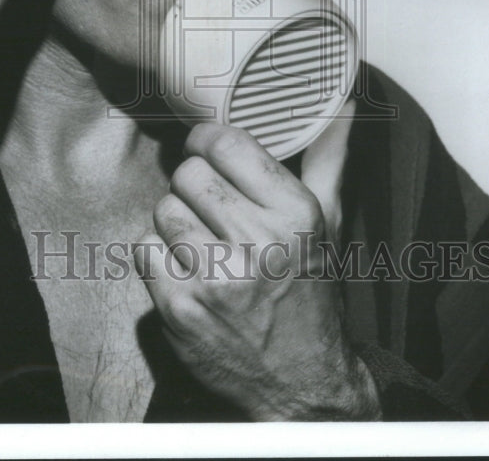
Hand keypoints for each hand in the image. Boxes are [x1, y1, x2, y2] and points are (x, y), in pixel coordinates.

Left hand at [134, 116, 379, 419]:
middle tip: (209, 207)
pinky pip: (144, 249)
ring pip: (163, 209)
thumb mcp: (327, 223)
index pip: (226, 144)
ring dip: (175, 222)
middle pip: (188, 174)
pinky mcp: (181, 309)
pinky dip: (158, 257)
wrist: (303, 384)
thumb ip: (328, 158)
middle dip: (193, 186)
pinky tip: (185, 271)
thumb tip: (343, 104)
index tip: (204, 148)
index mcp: (295, 214)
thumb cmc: (310, 291)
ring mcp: (216, 279)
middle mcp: (258, 243)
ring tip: (201, 242)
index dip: (205, 140)